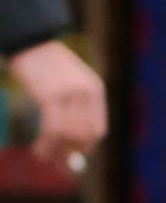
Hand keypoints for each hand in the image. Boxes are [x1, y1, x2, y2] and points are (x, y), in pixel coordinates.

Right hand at [9, 38, 106, 170]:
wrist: (31, 40)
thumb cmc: (46, 64)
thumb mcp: (67, 83)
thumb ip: (71, 110)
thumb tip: (68, 142)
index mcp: (95, 90)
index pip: (97, 129)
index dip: (85, 147)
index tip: (70, 155)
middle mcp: (86, 93)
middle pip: (84, 135)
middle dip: (69, 152)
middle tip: (54, 162)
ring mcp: (70, 95)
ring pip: (68, 135)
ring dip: (54, 151)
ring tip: (43, 157)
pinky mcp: (50, 96)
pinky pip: (53, 130)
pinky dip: (46, 145)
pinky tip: (38, 150)